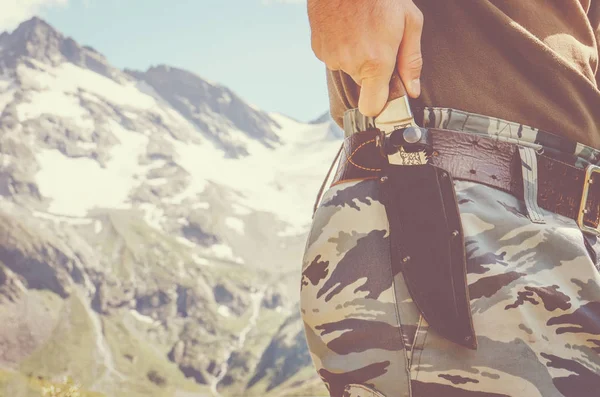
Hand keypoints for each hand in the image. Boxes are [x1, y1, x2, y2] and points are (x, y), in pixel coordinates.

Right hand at [308, 0, 422, 116]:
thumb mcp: (409, 21)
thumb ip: (411, 61)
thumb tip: (412, 89)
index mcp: (376, 62)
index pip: (372, 108)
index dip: (380, 104)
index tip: (387, 95)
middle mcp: (351, 64)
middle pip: (363, 84)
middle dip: (372, 70)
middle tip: (380, 43)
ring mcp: (331, 57)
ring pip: (348, 68)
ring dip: (356, 56)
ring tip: (362, 29)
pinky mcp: (318, 49)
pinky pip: (334, 57)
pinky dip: (341, 47)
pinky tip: (347, 27)